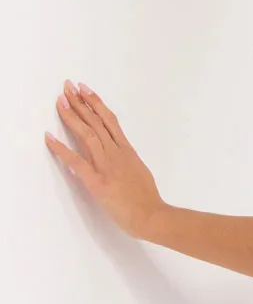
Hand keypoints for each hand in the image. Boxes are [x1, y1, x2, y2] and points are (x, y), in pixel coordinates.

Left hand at [45, 80, 164, 238]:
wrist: (152, 217)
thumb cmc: (148, 200)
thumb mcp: (140, 173)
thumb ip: (127, 161)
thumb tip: (119, 156)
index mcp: (127, 152)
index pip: (110, 121)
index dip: (96, 103)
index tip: (85, 90)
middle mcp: (116, 154)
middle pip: (96, 122)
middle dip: (80, 102)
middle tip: (67, 86)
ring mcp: (107, 167)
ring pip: (87, 134)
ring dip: (72, 116)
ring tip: (60, 100)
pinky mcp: (97, 182)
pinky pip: (76, 162)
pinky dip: (61, 149)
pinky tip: (48, 137)